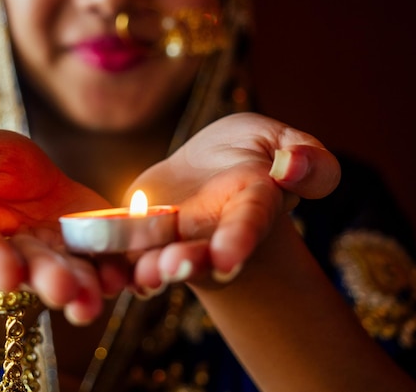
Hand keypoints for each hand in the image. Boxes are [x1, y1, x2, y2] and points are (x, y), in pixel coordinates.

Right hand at [0, 129, 126, 323]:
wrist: (27, 183)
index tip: (7, 277)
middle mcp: (12, 253)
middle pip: (30, 269)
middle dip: (47, 280)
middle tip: (64, 292)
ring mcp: (53, 257)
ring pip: (69, 275)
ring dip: (84, 289)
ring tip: (96, 299)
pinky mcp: (87, 252)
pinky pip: (103, 265)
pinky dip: (117, 272)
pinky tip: (128, 277)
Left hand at [125, 112, 340, 291]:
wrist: (206, 169)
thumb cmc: (247, 153)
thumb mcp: (277, 141)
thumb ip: (307, 159)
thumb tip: (293, 168)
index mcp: (250, 205)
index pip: (249, 222)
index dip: (239, 240)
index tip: (227, 258)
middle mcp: (212, 232)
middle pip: (203, 254)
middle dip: (190, 263)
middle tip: (174, 267)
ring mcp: (176, 239)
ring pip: (164, 260)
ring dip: (153, 270)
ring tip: (144, 275)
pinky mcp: (142, 238)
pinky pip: (130, 254)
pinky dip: (120, 264)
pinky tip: (109, 269)